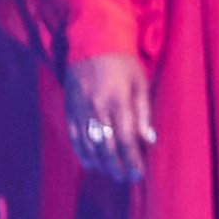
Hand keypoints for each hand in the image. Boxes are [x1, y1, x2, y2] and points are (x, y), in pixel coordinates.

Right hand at [61, 52, 155, 182]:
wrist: (91, 40)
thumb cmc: (123, 61)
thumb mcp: (140, 81)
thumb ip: (144, 112)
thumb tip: (149, 140)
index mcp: (118, 100)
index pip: (126, 138)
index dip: (131, 159)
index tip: (138, 174)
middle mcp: (97, 107)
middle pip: (106, 146)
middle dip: (116, 165)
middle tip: (125, 179)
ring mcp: (80, 109)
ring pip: (89, 144)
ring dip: (100, 162)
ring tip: (111, 173)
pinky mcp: (69, 108)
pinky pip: (75, 136)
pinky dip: (82, 152)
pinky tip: (90, 163)